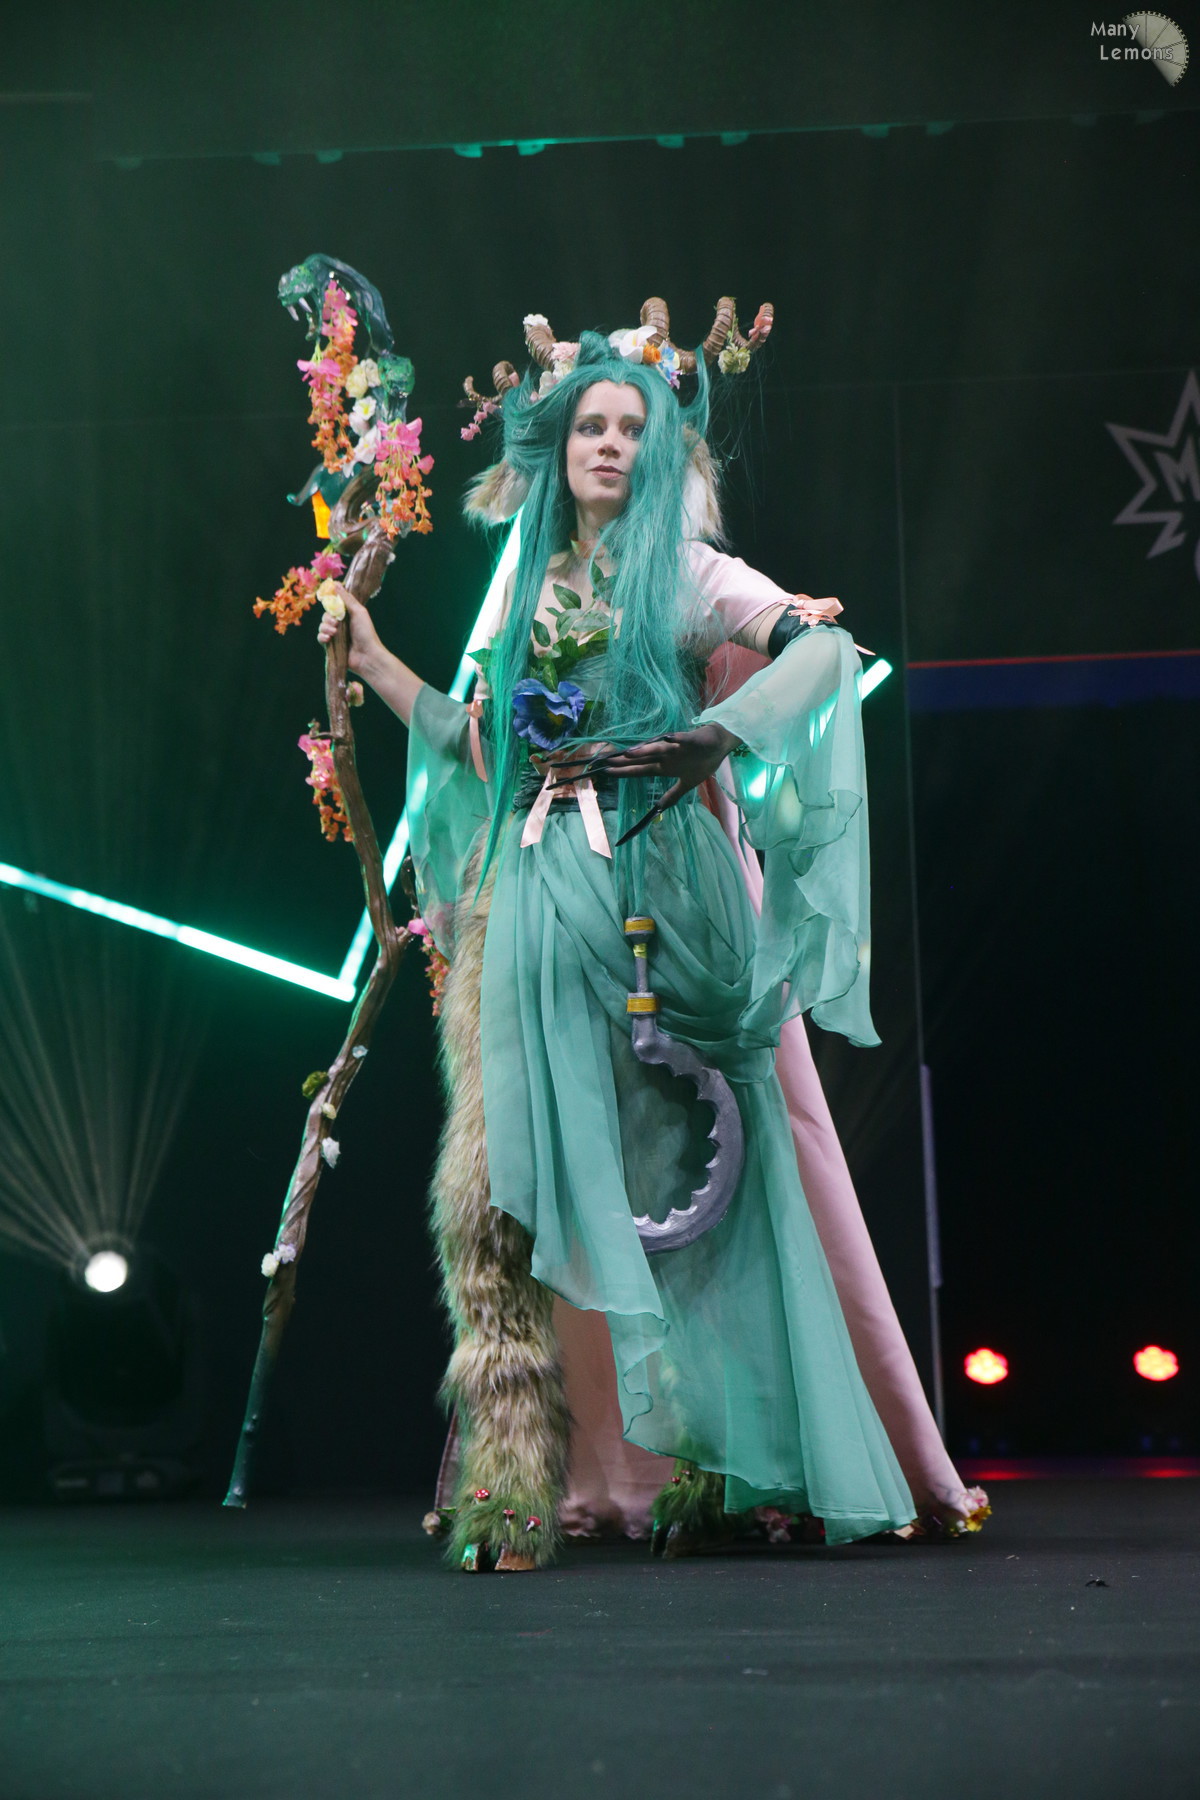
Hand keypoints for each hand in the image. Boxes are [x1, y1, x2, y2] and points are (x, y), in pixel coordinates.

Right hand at [316, 583, 383, 676]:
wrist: (367, 655)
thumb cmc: (366, 633)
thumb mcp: (358, 612)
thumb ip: (346, 598)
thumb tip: (336, 583)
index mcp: (348, 615)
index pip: (333, 606)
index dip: (330, 604)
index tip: (329, 603)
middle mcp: (341, 625)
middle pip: (326, 615)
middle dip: (328, 618)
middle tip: (336, 622)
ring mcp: (336, 636)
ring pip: (322, 626)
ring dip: (326, 627)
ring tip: (334, 633)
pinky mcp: (331, 647)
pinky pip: (320, 638)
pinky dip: (322, 637)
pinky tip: (329, 639)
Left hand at [603, 722, 741, 809]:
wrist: (720, 744)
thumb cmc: (702, 760)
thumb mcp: (687, 783)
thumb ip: (673, 794)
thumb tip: (660, 808)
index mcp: (664, 766)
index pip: (640, 769)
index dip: (625, 771)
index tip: (607, 772)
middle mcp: (666, 755)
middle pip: (643, 758)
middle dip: (625, 761)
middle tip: (606, 761)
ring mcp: (676, 746)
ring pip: (657, 748)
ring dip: (644, 750)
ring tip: (628, 753)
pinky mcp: (690, 739)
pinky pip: (681, 739)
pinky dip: (675, 739)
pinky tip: (667, 739)